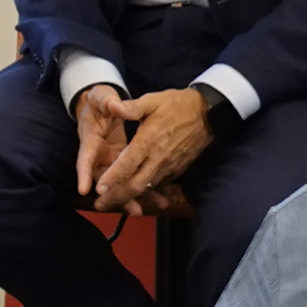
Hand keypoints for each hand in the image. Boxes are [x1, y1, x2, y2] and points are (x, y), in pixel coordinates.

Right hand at [70, 84, 129, 203]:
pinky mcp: (120, 162)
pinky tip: (157, 199)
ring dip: (130, 197)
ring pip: (117, 182)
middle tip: (130, 208)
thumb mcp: (100, 97)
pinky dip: (141, 188)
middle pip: (103, 178)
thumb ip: (105, 100)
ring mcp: (109, 160)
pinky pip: (129, 177)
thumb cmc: (99, 101)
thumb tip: (111, 102)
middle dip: (115, 195)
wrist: (99, 105)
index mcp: (90, 138)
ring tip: (141, 211)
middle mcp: (98, 154)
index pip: (86, 157)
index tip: (85, 189)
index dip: (84, 173)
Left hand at [94, 86, 221, 212]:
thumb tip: (111, 105)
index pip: (127, 164)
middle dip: (117, 197)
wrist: (208, 113)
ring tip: (113, 203)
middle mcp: (158, 158)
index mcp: (148, 141)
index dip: (112, 178)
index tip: (98, 189)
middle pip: (136, 185)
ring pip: (147, 187)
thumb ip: (130, 107)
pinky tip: (135, 195)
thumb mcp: (152, 101)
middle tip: (99, 205)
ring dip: (130, 197)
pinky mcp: (178, 169)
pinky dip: (146, 191)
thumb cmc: (177, 105)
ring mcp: (169, 166)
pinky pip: (159, 184)